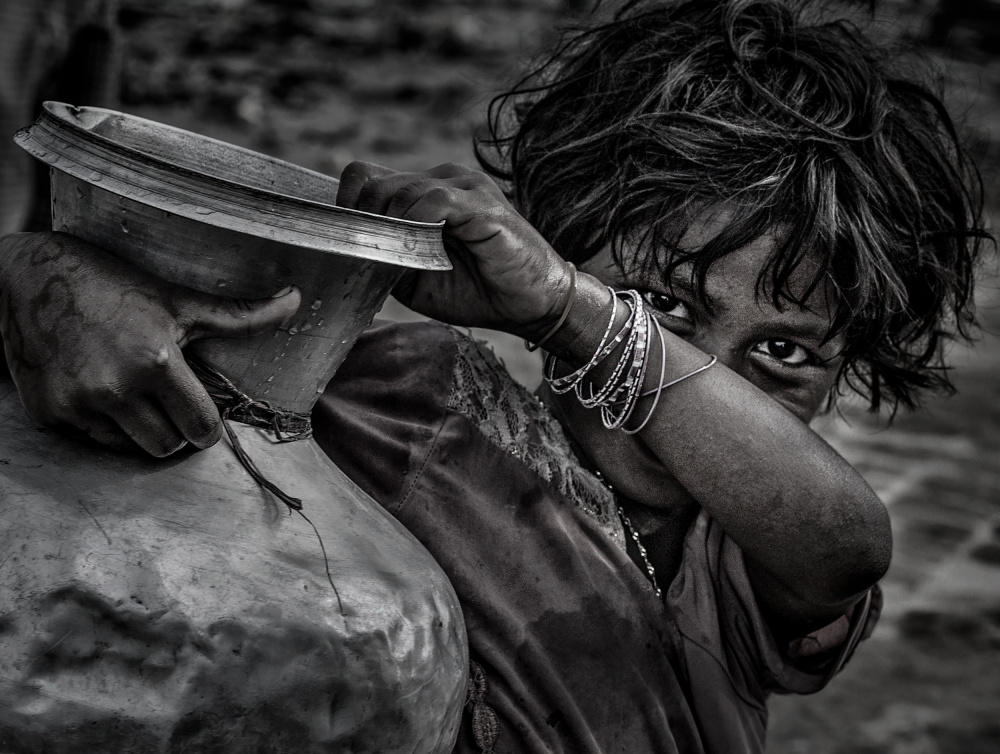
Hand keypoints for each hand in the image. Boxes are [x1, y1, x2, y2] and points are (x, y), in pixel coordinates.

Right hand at [0, 232, 300, 455]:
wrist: (27, 275)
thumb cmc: (112, 285)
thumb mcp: (179, 300)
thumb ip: (240, 315)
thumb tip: (297, 299)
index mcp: (154, 363)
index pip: (202, 429)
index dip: (207, 425)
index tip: (203, 412)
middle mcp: (113, 389)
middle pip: (166, 447)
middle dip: (175, 431)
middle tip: (169, 402)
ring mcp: (75, 404)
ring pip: (127, 448)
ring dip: (138, 428)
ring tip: (133, 391)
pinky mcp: (45, 413)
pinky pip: (88, 439)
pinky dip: (99, 423)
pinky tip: (96, 388)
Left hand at [336, 162, 571, 339]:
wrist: (531, 304)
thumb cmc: (477, 291)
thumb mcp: (416, 281)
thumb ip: (386, 260)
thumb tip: (352, 251)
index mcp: (422, 194)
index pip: (365, 177)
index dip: (349, 208)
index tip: (352, 244)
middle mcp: (441, 180)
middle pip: (374, 182)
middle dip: (364, 224)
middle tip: (374, 260)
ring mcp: (463, 186)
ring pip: (400, 189)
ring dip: (390, 229)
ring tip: (400, 260)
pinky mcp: (480, 202)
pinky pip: (432, 199)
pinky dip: (416, 224)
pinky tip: (422, 250)